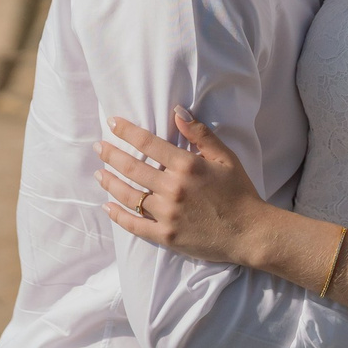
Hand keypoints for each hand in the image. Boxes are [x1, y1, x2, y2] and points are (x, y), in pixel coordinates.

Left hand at [98, 109, 267, 264]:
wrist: (249, 232)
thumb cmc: (239, 191)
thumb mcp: (226, 157)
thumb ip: (200, 134)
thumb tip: (177, 111)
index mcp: (187, 166)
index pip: (148, 143)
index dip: (127, 131)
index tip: (112, 123)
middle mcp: (173, 188)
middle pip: (132, 167)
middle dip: (111, 155)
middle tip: (98, 147)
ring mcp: (167, 214)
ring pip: (128, 195)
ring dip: (110, 182)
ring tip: (98, 174)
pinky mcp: (166, 236)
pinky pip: (134, 225)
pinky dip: (118, 216)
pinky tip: (107, 206)